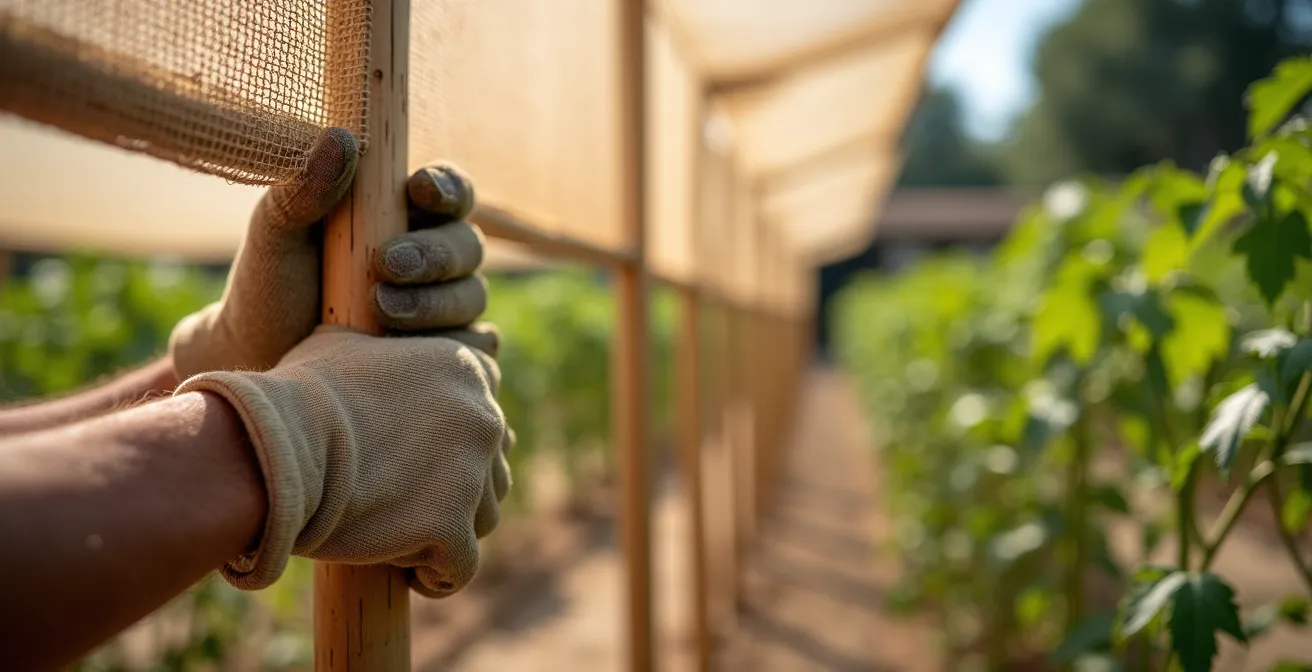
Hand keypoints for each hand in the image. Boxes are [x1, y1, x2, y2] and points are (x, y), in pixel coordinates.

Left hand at [169, 128, 490, 378]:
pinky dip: (452, 350)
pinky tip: (412, 355)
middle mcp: (435, 259)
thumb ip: (303, 191)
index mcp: (403, 216)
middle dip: (434, 254)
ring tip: (381, 313)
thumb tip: (341, 139)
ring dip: (433, 303)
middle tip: (387, 265)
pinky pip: (476, 350)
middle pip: (468, 245)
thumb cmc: (272, 290)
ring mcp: (446, 310)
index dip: (446, 187)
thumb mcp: (276, 238)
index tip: (417, 189)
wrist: (262, 363)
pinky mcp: (448, 358)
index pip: (450, 190)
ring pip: (472, 297)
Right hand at [177, 326, 507, 595]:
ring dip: (447, 532)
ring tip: (397, 535)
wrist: (275, 449)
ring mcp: (472, 473)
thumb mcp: (343, 347)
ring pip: (482, 520)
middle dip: (452, 491)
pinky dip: (436, 574)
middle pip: (488, 472)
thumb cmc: (296, 396)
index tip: (411, 460)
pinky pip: (460, 567)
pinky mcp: (452, 527)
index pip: (484, 420)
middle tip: (399, 501)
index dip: (450, 446)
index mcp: (467, 370)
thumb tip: (371, 350)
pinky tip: (403, 570)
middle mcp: (483, 417)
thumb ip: (384, 351)